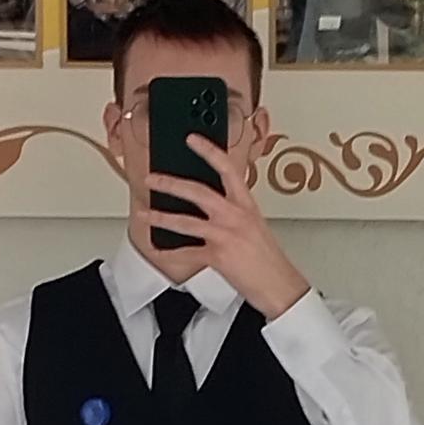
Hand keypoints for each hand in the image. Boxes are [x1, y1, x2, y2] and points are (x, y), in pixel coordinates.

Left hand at [137, 132, 311, 320]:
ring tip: (145, 214)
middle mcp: (235, 216)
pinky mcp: (218, 257)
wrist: (279, 284)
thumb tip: (211, 207)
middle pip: (198, 191)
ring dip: (161, 217)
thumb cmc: (268, 259)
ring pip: (186, 222)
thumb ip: (234, 213)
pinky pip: (187, 253)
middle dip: (170, 183)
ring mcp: (225, 235)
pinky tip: (158, 250)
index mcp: (246, 204)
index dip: (208, 150)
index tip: (192, 139)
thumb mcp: (254, 226)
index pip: (226, 168)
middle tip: (152, 178)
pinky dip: (170, 253)